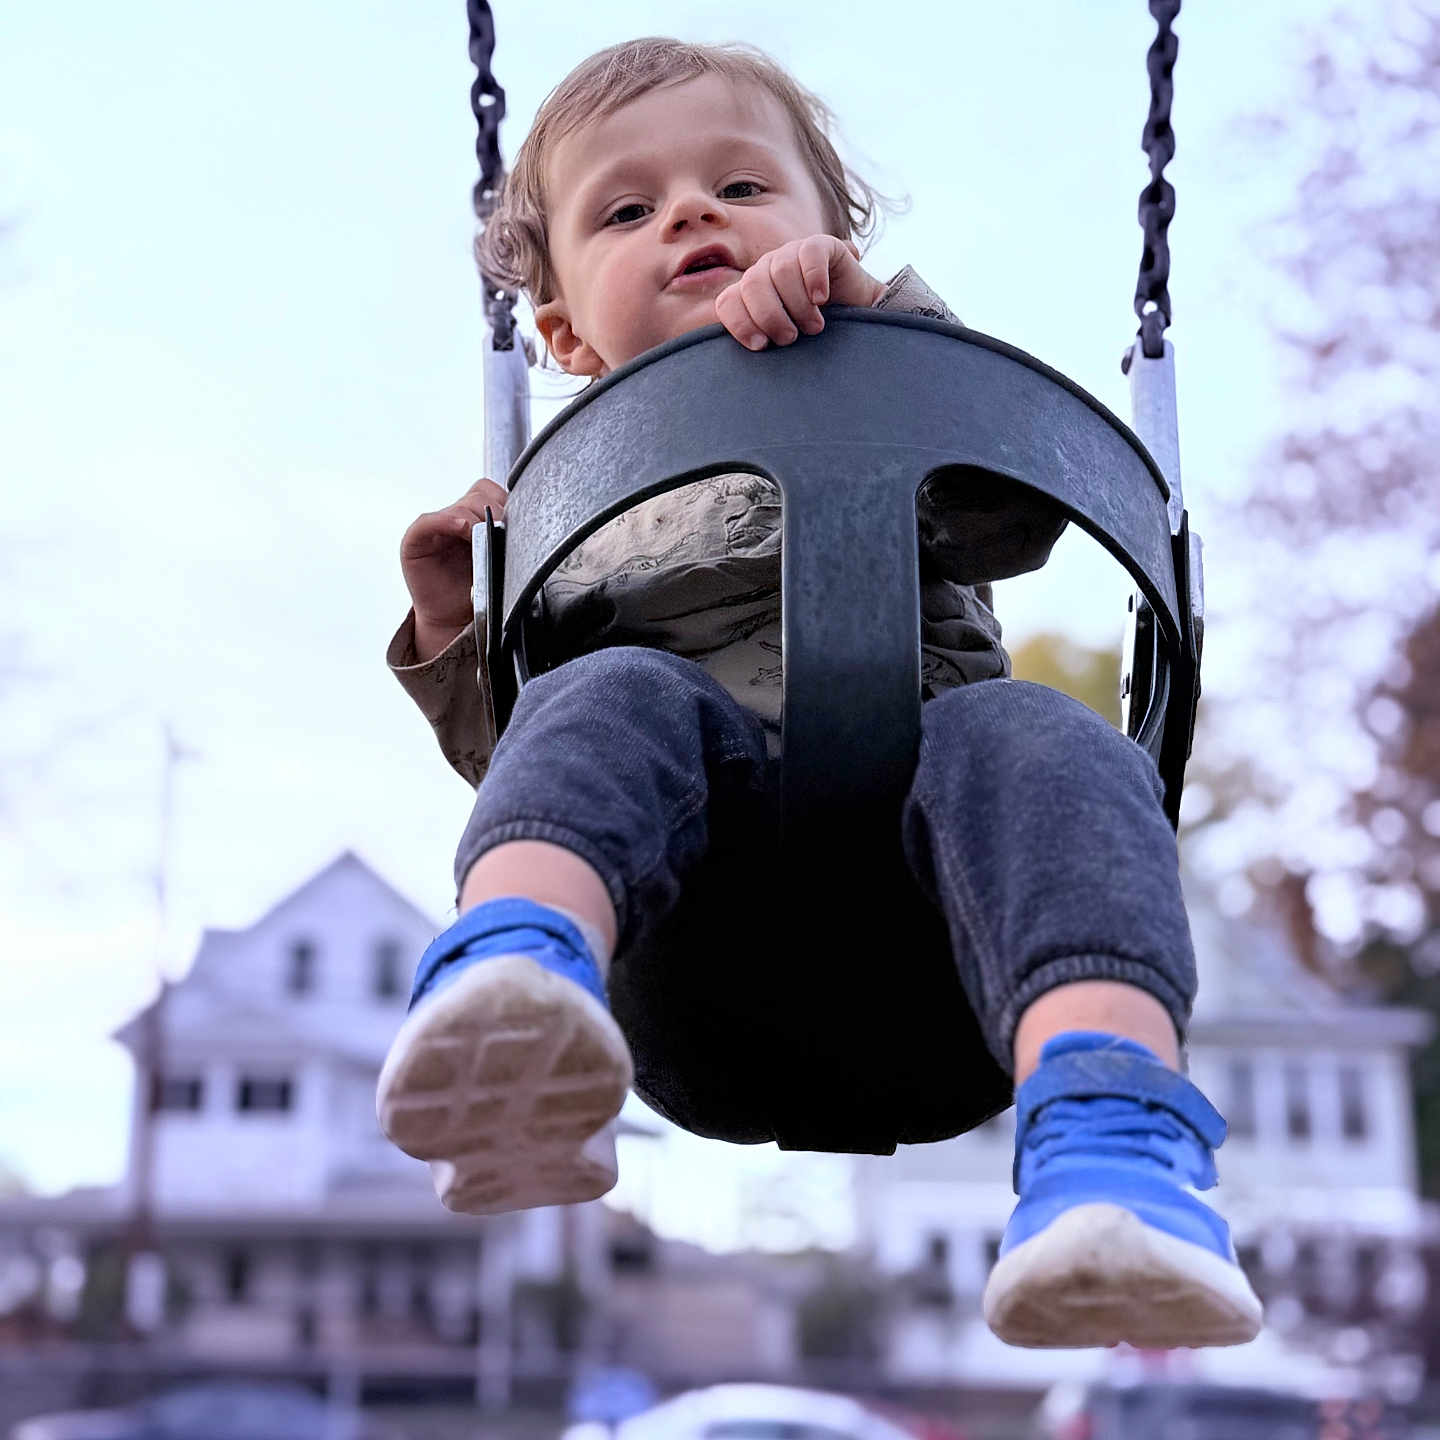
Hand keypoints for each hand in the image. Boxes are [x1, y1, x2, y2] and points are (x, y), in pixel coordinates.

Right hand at [400, 477, 506, 660]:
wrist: (454, 620)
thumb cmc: (476, 593)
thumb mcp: (498, 562)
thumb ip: (506, 540)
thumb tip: (524, 525)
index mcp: (476, 519)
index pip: (490, 492)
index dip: (503, 501)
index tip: (513, 521)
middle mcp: (456, 518)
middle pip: (478, 496)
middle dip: (493, 512)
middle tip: (500, 533)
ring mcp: (435, 528)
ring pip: (459, 507)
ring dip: (474, 519)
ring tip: (481, 539)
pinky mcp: (416, 541)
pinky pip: (428, 522)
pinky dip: (445, 521)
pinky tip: (462, 529)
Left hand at [715, 235, 884, 350]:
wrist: (862, 319)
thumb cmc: (819, 338)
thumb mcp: (786, 344)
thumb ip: (764, 345)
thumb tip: (742, 369)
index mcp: (751, 294)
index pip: (728, 301)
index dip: (739, 323)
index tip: (761, 345)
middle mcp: (767, 270)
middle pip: (752, 284)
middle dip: (770, 316)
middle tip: (790, 338)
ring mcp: (792, 254)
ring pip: (781, 270)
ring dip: (798, 304)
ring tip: (814, 327)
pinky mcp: (822, 246)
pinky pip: (810, 253)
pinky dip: (814, 278)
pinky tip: (822, 299)